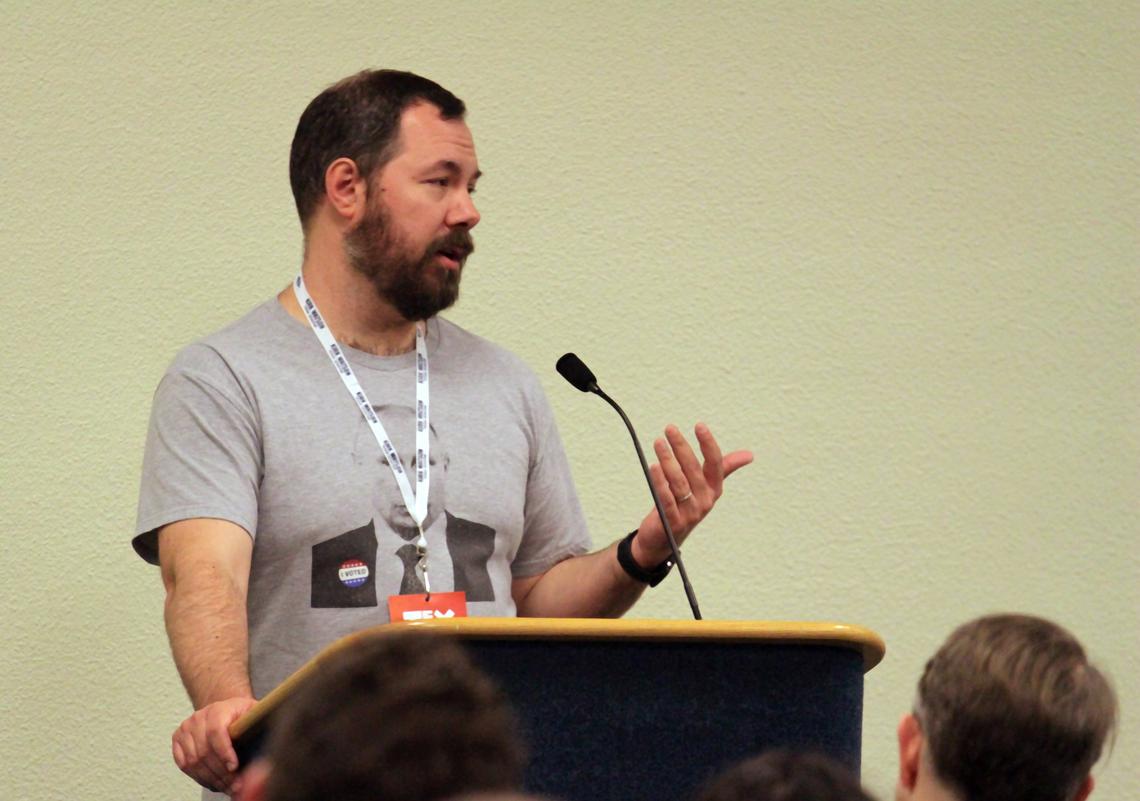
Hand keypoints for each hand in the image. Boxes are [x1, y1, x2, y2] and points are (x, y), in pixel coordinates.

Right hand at [172, 696, 255, 793]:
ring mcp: (185, 728)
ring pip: (193, 761)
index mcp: (218, 709)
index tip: (235, 768)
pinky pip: (184, 764)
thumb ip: (260, 723)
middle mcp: (198, 717)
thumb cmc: (242, 714)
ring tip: (227, 788)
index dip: (224, 752)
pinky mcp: (177, 740)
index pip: (216, 731)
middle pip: (205, 751)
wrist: (224, 710)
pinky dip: (198, 777)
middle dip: (221, 773)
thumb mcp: (254, 713)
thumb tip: (274, 740)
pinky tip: (213, 783)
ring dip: (211, 779)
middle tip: (236, 786)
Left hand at [631, 423, 751, 566]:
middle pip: (693, 469)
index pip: (715, 464)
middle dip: (682, 447)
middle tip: (670, 429)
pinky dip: (660, 483)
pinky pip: (666, 499)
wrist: (664, 539)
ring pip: (679, 482)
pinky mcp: (672, 521)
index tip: (699, 426)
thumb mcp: (704, 486)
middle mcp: (705, 500)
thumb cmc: (684, 506)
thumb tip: (749, 455)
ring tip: (658, 443)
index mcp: (714, 489)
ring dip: (668, 460)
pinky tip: (653, 467)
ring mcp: (690, 512)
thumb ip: (723, 468)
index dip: (708, 444)